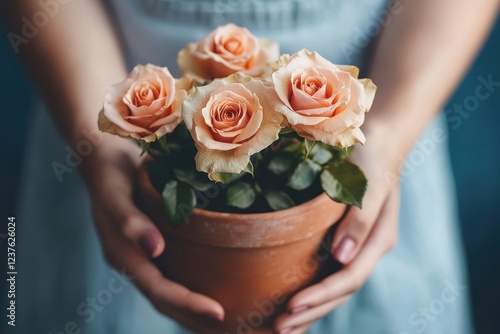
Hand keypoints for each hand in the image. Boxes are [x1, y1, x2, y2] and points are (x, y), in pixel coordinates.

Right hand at [85, 137, 227, 333]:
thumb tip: (155, 249)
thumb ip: (130, 222)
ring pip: (173, 294)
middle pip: (168, 303)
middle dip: (198, 320)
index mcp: (124, 257)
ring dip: (198, 312)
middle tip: (238, 331)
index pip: (160, 290)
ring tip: (232, 324)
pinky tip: (218, 290)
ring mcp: (144, 258)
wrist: (104, 159)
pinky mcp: (155, 248)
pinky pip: (177, 275)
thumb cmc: (110, 173)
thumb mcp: (115, 194)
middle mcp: (135, 264)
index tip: (220, 314)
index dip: (188, 304)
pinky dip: (196, 289)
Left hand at [273, 136, 400, 333]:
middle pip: (341, 292)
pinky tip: (291, 302)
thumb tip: (341, 258)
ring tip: (281, 328)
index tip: (291, 307)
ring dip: (310, 310)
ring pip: (334, 288)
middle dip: (312, 312)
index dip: (321, 296)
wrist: (377, 142)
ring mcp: (356, 247)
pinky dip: (311, 292)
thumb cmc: (371, 157)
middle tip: (279, 329)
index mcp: (377, 240)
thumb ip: (359, 220)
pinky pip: (327, 273)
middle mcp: (367, 249)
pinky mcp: (343, 240)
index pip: (349, 278)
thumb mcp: (368, 183)